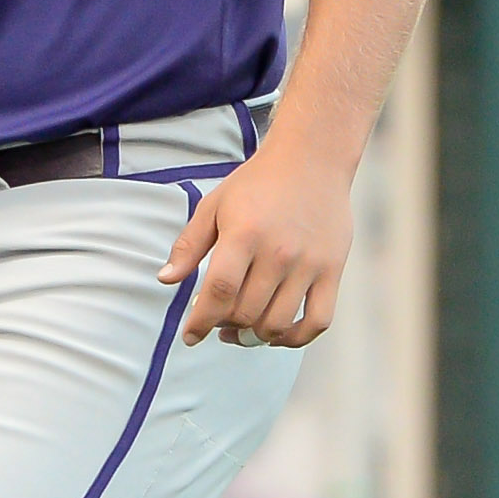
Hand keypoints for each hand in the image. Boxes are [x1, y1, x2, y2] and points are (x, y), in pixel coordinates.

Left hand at [158, 141, 352, 348]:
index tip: (191, 336)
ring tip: (242, 330)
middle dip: (224, 325)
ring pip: (277, 323)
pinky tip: (278, 335)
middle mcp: (279, 252)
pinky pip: (318, 321)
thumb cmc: (257, 184)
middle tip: (217, 321)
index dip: (201, 321)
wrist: (311, 159)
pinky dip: (296, 338)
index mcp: (244, 234)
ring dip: (254, 336)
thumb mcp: (214, 206)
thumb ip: (189, 245)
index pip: (219, 291)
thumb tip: (166, 280)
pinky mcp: (332, 270)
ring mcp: (308, 264)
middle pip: (246, 312)